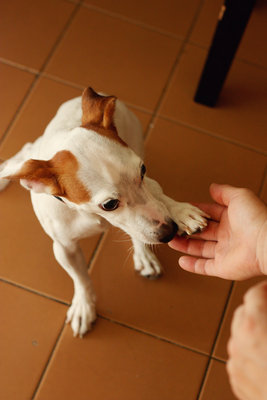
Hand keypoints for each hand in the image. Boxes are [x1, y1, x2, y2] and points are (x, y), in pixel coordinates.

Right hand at [168, 183, 266, 279]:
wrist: (266, 244)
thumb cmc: (256, 219)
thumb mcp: (240, 196)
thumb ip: (224, 192)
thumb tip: (212, 187)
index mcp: (232, 218)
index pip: (209, 213)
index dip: (195, 211)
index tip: (181, 209)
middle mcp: (228, 235)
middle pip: (202, 232)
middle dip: (186, 228)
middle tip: (173, 225)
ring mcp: (225, 252)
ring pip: (200, 249)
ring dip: (185, 245)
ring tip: (171, 240)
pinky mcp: (223, 268)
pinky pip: (204, 267)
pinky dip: (192, 265)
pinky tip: (181, 260)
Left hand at [227, 281, 266, 399]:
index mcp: (253, 325)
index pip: (255, 294)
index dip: (266, 290)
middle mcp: (239, 342)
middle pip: (245, 313)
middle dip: (260, 310)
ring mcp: (236, 363)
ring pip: (241, 335)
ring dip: (255, 332)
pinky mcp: (238, 381)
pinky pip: (242, 357)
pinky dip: (253, 354)